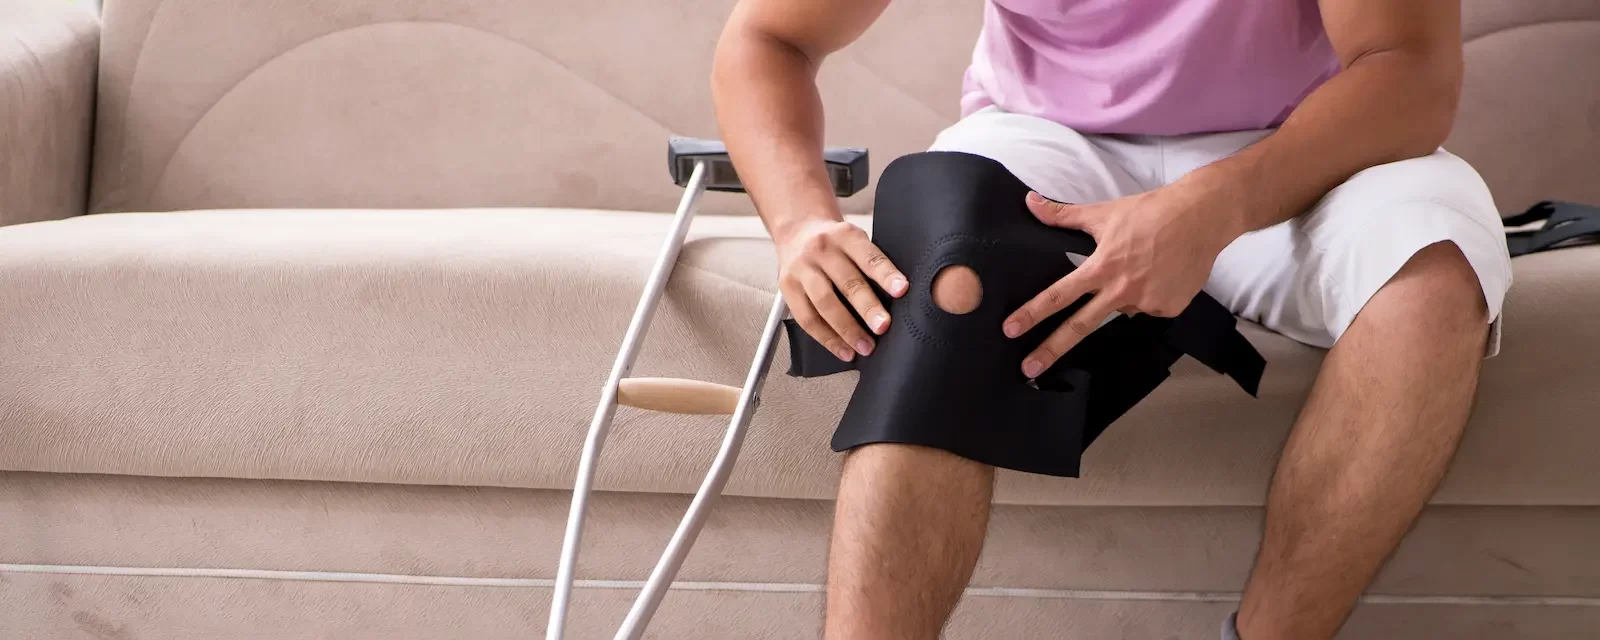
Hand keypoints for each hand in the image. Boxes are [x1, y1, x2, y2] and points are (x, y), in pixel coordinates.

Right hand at [775, 218, 908, 361]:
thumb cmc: (834, 242)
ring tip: (865, 347)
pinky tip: (843, 350)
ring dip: (847, 329)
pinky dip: (827, 338)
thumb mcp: (854, 240)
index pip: (868, 257)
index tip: (902, 290)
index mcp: (845, 235)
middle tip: (883, 327)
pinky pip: (807, 318)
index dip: (885, 274)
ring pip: (825, 303)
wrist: (796, 231)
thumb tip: (897, 299)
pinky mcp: (787, 287)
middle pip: (847, 283)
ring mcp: (801, 269)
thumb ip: (871, 263)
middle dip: (867, 308)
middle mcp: (821, 250)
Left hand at [1002, 181, 1243, 377]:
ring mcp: (1147, 302)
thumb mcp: (1104, 212)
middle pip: (1080, 326)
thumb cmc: (1151, 211)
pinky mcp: (1170, 308)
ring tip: (1143, 266)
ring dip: (1122, 295)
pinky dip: (1149, 295)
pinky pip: (1149, 307)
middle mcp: (1122, 290)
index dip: (1032, 312)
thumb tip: (1030, 201)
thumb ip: (1063, 215)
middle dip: (1051, 350)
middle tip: (1028, 369)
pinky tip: (1161, 273)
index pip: (1059, 295)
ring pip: (1121, 309)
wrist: (1203, 216)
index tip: (1010, 329)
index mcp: (1102, 267)